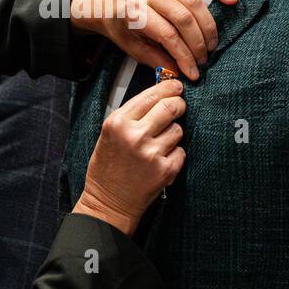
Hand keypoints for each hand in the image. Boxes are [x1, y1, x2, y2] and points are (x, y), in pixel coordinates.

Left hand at [70, 0, 237, 79]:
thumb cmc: (122, 24)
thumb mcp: (131, 47)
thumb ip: (155, 59)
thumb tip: (178, 72)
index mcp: (135, 11)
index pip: (167, 35)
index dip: (183, 56)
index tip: (193, 73)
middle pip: (183, 19)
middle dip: (197, 44)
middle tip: (203, 61)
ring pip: (194, 2)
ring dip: (207, 27)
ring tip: (211, 46)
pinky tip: (231, 0)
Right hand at [73, 80, 185, 235]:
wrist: (108, 202)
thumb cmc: (107, 167)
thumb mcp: (110, 133)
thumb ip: (132, 114)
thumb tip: (160, 94)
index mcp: (118, 122)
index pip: (152, 94)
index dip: (169, 88)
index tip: (176, 87)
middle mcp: (134, 135)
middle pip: (170, 107)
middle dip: (178, 105)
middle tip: (178, 107)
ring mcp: (151, 153)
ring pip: (178, 129)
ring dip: (174, 134)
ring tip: (159, 144)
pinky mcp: (165, 170)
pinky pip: (181, 151)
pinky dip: (175, 154)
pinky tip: (161, 161)